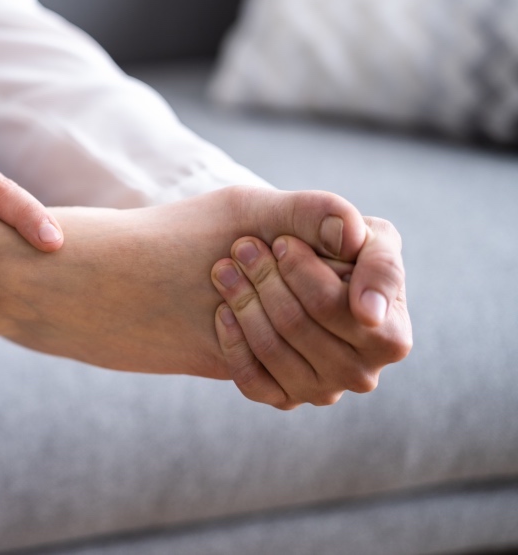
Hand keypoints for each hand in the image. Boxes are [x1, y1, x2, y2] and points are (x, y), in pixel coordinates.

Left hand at [210, 217, 411, 408]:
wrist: (258, 266)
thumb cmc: (301, 236)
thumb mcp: (320, 215)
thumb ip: (334, 217)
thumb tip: (349, 237)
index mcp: (391, 326)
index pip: (343, 306)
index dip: (303, 269)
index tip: (279, 241)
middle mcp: (366, 367)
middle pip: (300, 324)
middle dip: (265, 278)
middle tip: (241, 247)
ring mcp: (326, 388)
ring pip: (273, 348)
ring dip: (242, 302)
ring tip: (224, 268)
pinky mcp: (286, 399)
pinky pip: (253, 380)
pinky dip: (232, 341)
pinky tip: (223, 310)